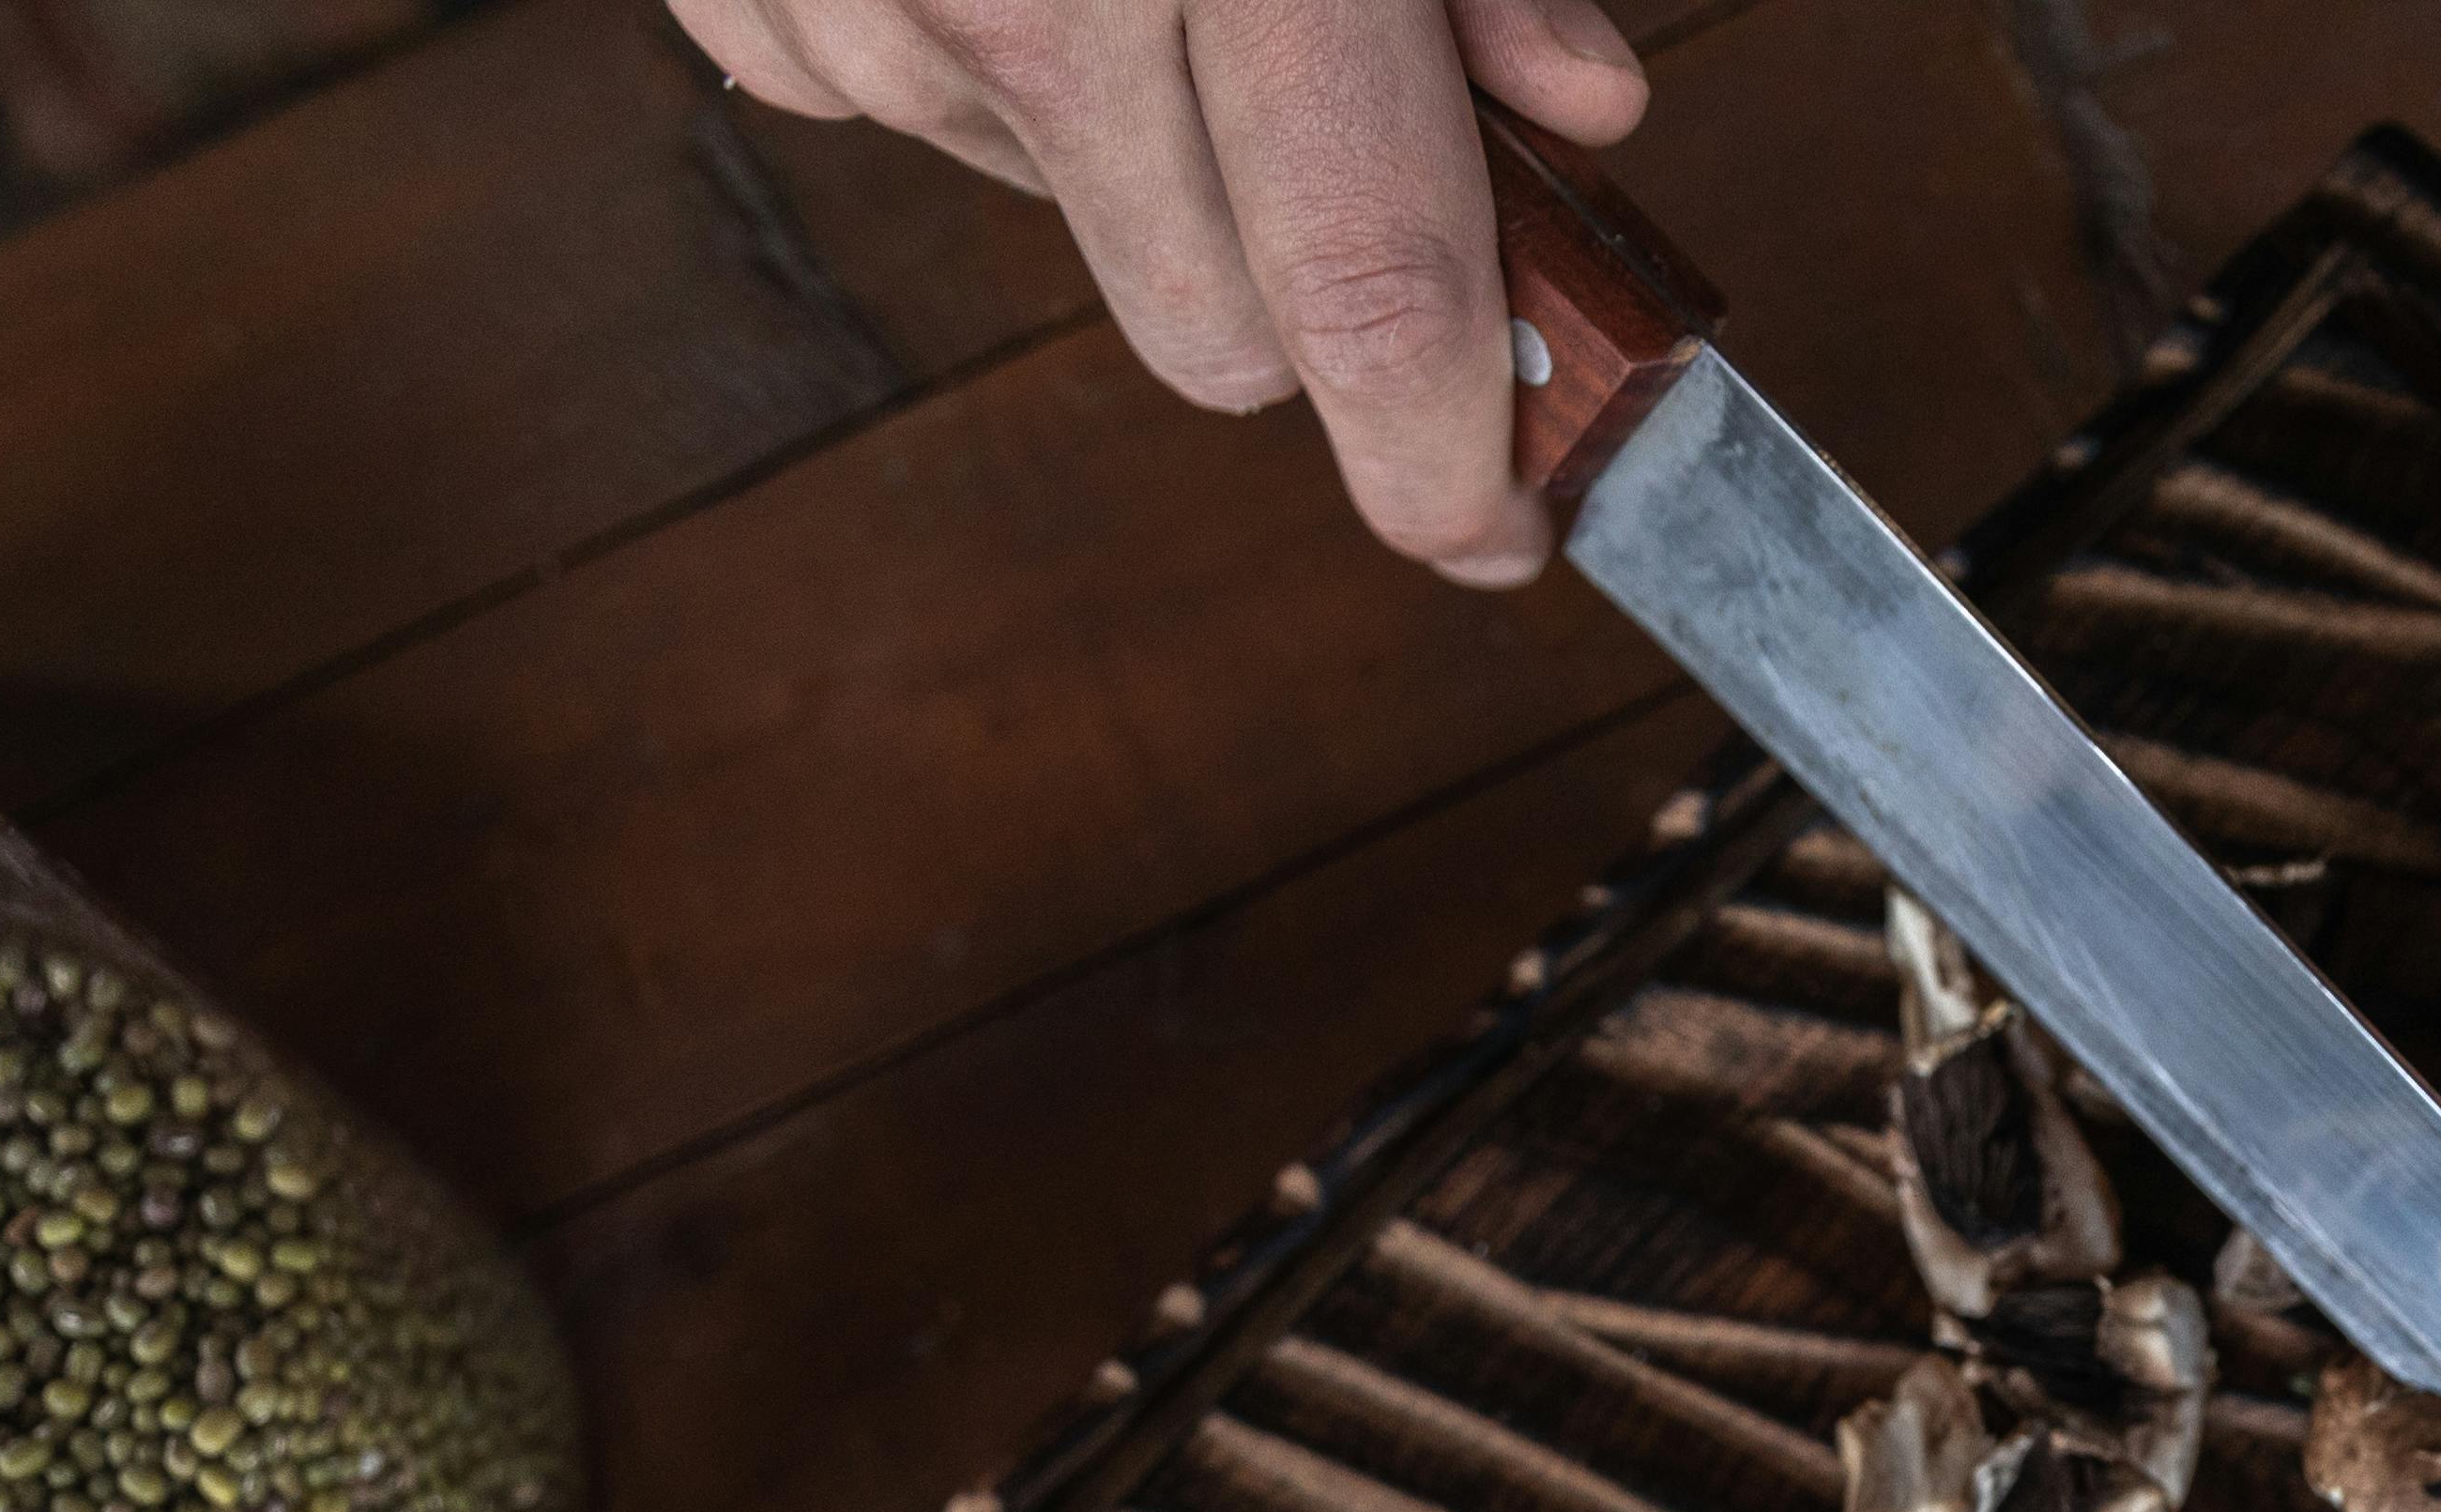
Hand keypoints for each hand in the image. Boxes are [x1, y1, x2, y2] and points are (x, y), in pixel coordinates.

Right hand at [673, 0, 1648, 581]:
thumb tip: (1579, 118)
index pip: (1356, 288)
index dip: (1443, 459)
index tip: (1501, 530)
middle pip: (1218, 337)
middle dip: (1316, 293)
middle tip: (1365, 147)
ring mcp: (861, 5)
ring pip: (1076, 233)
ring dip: (1148, 149)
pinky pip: (914, 124)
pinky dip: (992, 61)